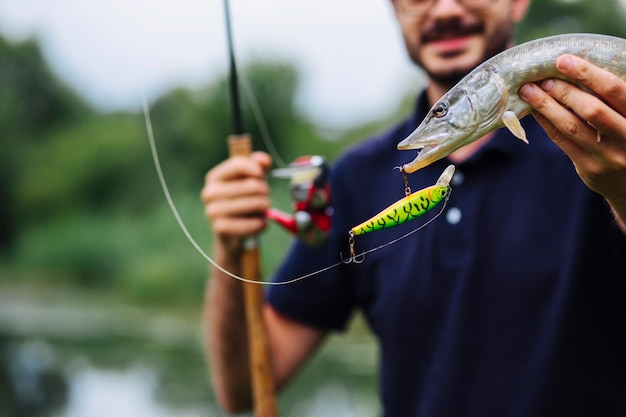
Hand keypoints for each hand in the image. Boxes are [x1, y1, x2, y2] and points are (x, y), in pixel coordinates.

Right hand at [201, 152, 272, 243]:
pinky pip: (252, 223)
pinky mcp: (220, 228)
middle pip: (252, 185)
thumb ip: (258, 166)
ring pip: (254, 203)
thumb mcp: (249, 181)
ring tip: (263, 211)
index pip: (238, 164)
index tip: (262, 177)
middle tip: (265, 198)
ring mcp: (213, 211)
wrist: (231, 234)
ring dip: (265, 208)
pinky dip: (261, 224)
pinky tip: (261, 223)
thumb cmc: (242, 202)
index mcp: (214, 177)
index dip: (257, 169)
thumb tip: (264, 160)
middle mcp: (210, 192)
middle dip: (265, 192)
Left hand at [519, 54, 625, 227]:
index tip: (563, 60)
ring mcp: (609, 156)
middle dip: (564, 90)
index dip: (587, 73)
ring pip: (572, 127)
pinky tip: (535, 110)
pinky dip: (547, 123)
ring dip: (547, 106)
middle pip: (592, 110)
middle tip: (543, 78)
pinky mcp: (591, 169)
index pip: (614, 90)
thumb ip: (612, 98)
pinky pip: (563, 141)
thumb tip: (576, 67)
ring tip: (529, 91)